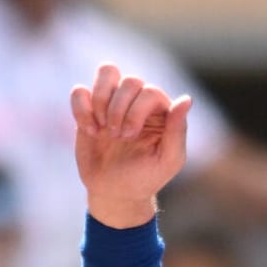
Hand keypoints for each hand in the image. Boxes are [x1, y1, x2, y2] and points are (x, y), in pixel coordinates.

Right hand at [70, 63, 190, 228]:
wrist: (115, 194)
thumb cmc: (145, 178)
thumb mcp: (167, 161)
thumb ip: (177, 130)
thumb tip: (186, 99)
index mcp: (160, 110)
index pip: (150, 91)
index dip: (136, 111)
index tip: (129, 137)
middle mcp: (138, 101)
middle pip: (130, 81)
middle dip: (120, 109)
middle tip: (118, 137)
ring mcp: (113, 103)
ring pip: (107, 71)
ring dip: (101, 100)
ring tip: (101, 128)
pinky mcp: (89, 111)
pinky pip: (79, 92)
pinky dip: (81, 109)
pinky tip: (89, 131)